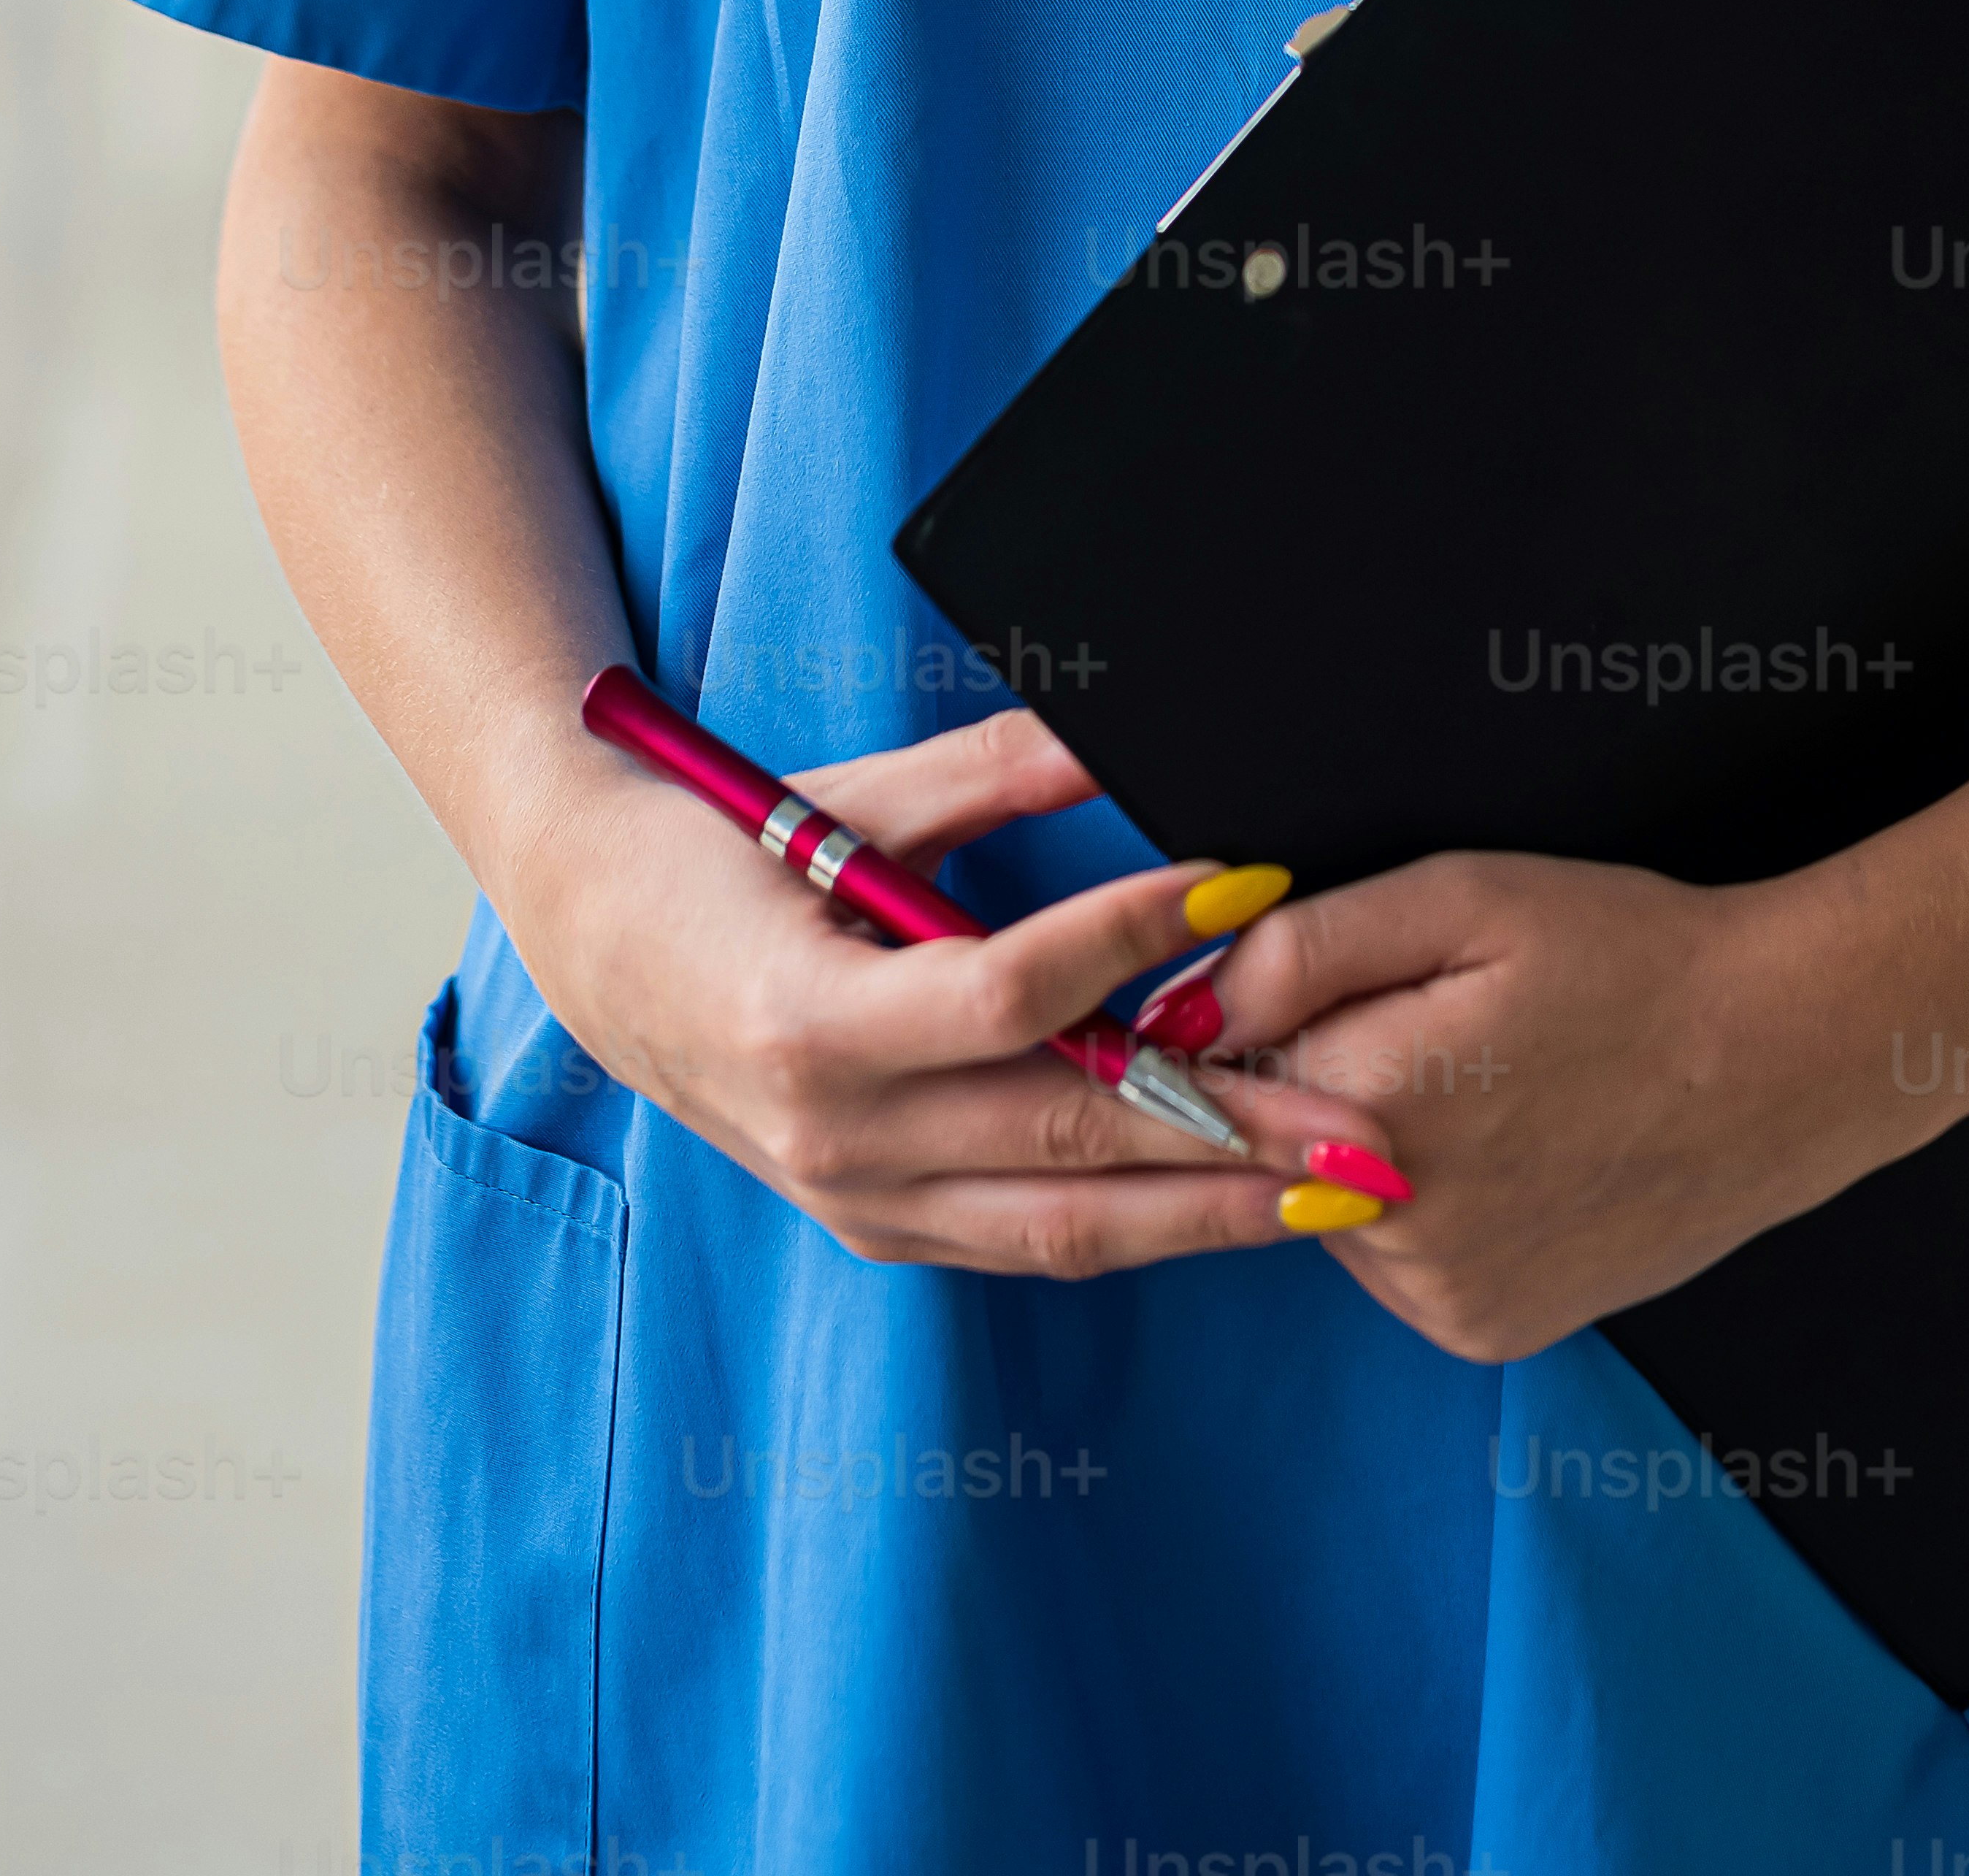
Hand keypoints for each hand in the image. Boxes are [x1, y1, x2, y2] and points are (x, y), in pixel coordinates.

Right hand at [503, 707, 1370, 1274]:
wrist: (601, 951)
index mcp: (813, 1023)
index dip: (1136, 942)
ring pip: (1067, 1223)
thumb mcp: (852, 799)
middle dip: (1233, 1131)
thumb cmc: (723, 853)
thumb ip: (995, 770)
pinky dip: (1142, 1221)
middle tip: (1367, 1118)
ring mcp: (858, 1199)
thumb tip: (1123, 729)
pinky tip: (1240, 1198)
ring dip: (1214, 1209)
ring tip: (1341, 1190)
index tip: (1251, 885)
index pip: (1014, 996)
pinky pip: (1030, 1240)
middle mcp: (836, 1136)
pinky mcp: (879, 1226)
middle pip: (1067, 1139)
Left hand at [1184, 847, 1878, 1363]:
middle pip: (1267, 1145)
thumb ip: (1302, 947)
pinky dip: (1418, 1209)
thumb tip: (1180, 1010)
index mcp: (1371, 1099)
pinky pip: (1392, 1262)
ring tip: (1487, 1083)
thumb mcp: (1463, 896)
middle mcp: (1389, 1224)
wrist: (1779, 1061)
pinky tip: (1506, 1151)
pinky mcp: (1478, 1330)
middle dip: (1315, 1079)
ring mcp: (1438, 1294)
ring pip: (1324, 1206)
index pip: (1216, 1069)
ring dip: (1362, 1148)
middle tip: (1437, 1027)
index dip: (1258, 1015)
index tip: (1327, 987)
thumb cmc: (1627, 955)